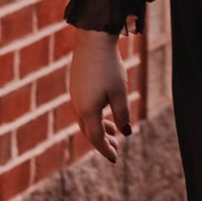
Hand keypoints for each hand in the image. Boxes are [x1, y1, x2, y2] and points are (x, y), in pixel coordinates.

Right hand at [69, 29, 132, 162]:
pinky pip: (84, 109)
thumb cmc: (109, 67)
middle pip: (89, 131)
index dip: (106, 150)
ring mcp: (75, 95)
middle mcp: (78, 105)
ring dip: (99, 128)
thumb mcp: (120, 93)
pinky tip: (105, 111)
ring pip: (85, 120)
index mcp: (87, 111)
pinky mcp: (77, 86)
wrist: (92, 41)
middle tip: (115, 149)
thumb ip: (122, 115)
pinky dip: (94, 117)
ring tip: (114, 132)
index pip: (96, 138)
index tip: (115, 159)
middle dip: (102, 142)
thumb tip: (126, 133)